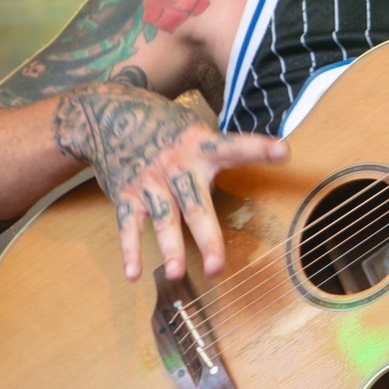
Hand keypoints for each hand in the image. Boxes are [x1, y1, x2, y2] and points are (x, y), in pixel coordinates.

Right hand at [51, 82, 287, 280]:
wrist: (105, 114)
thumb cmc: (162, 126)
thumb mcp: (192, 128)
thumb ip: (218, 151)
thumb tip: (266, 161)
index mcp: (200, 146)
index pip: (234, 147)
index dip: (258, 149)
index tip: (283, 152)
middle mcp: (176, 165)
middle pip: (196, 206)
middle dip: (207, 238)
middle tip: (217, 267)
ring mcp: (149, 181)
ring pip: (163, 219)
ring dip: (170, 248)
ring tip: (177, 273)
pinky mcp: (126, 193)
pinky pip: (128, 226)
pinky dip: (130, 250)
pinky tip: (133, 274)